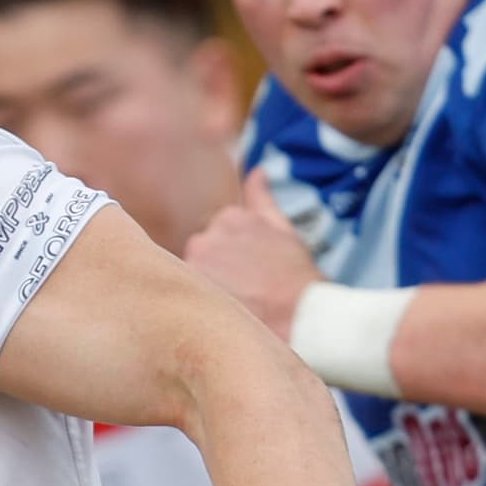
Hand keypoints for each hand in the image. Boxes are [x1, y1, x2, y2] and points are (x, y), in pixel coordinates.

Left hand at [185, 169, 324, 343]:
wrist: (299, 314)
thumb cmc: (294, 275)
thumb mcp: (282, 228)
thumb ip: (261, 198)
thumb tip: (257, 171)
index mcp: (229, 217)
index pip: (215, 238)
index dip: (232, 261)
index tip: (249, 274)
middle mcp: (208, 234)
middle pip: (201, 255)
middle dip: (217, 271)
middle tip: (244, 291)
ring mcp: (197, 260)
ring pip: (192, 274)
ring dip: (208, 287)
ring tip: (237, 302)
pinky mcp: (191, 286)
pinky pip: (186, 292)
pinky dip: (199, 302)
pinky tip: (224, 311)